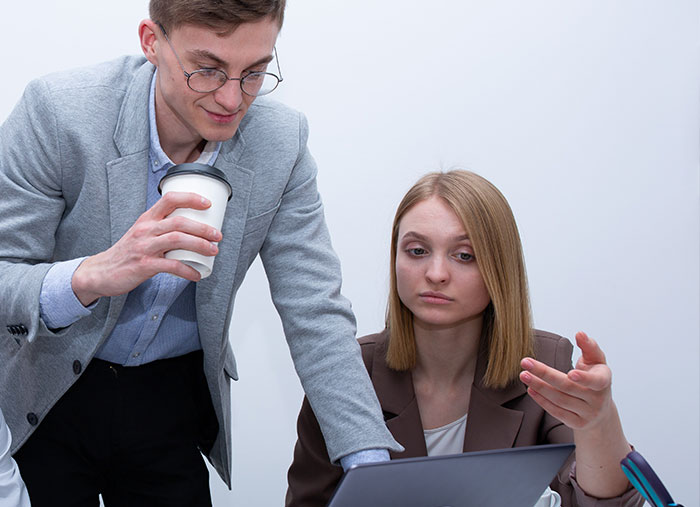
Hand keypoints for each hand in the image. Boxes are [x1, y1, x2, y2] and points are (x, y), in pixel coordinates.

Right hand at [71, 191, 222, 305]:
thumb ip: (162, 228)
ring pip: (177, 240)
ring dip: (200, 244)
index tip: (208, 203)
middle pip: (179, 222)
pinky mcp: (144, 265)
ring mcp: (144, 247)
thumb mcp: (142, 233)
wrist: (101, 272)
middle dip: (203, 228)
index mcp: (147, 219)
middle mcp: (146, 229)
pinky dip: (187, 270)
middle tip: (218, 235)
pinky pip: (171, 266)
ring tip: (213, 250)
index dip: (190, 198)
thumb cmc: (127, 253)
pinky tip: (197, 275)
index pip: (169, 199)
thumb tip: (193, 229)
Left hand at [519, 331, 614, 431]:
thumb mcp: (597, 362)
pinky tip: (530, 389)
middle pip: (568, 387)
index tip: (570, 373)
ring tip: (524, 374)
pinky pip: (557, 412)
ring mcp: (587, 414)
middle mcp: (597, 400)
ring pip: (560, 400)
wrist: (601, 410)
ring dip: (539, 386)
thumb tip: (580, 334)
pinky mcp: (577, 423)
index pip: (595, 381)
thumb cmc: (595, 378)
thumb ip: (589, 346)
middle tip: (525, 362)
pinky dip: (542, 401)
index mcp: (604, 382)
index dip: (583, 378)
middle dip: (545, 374)